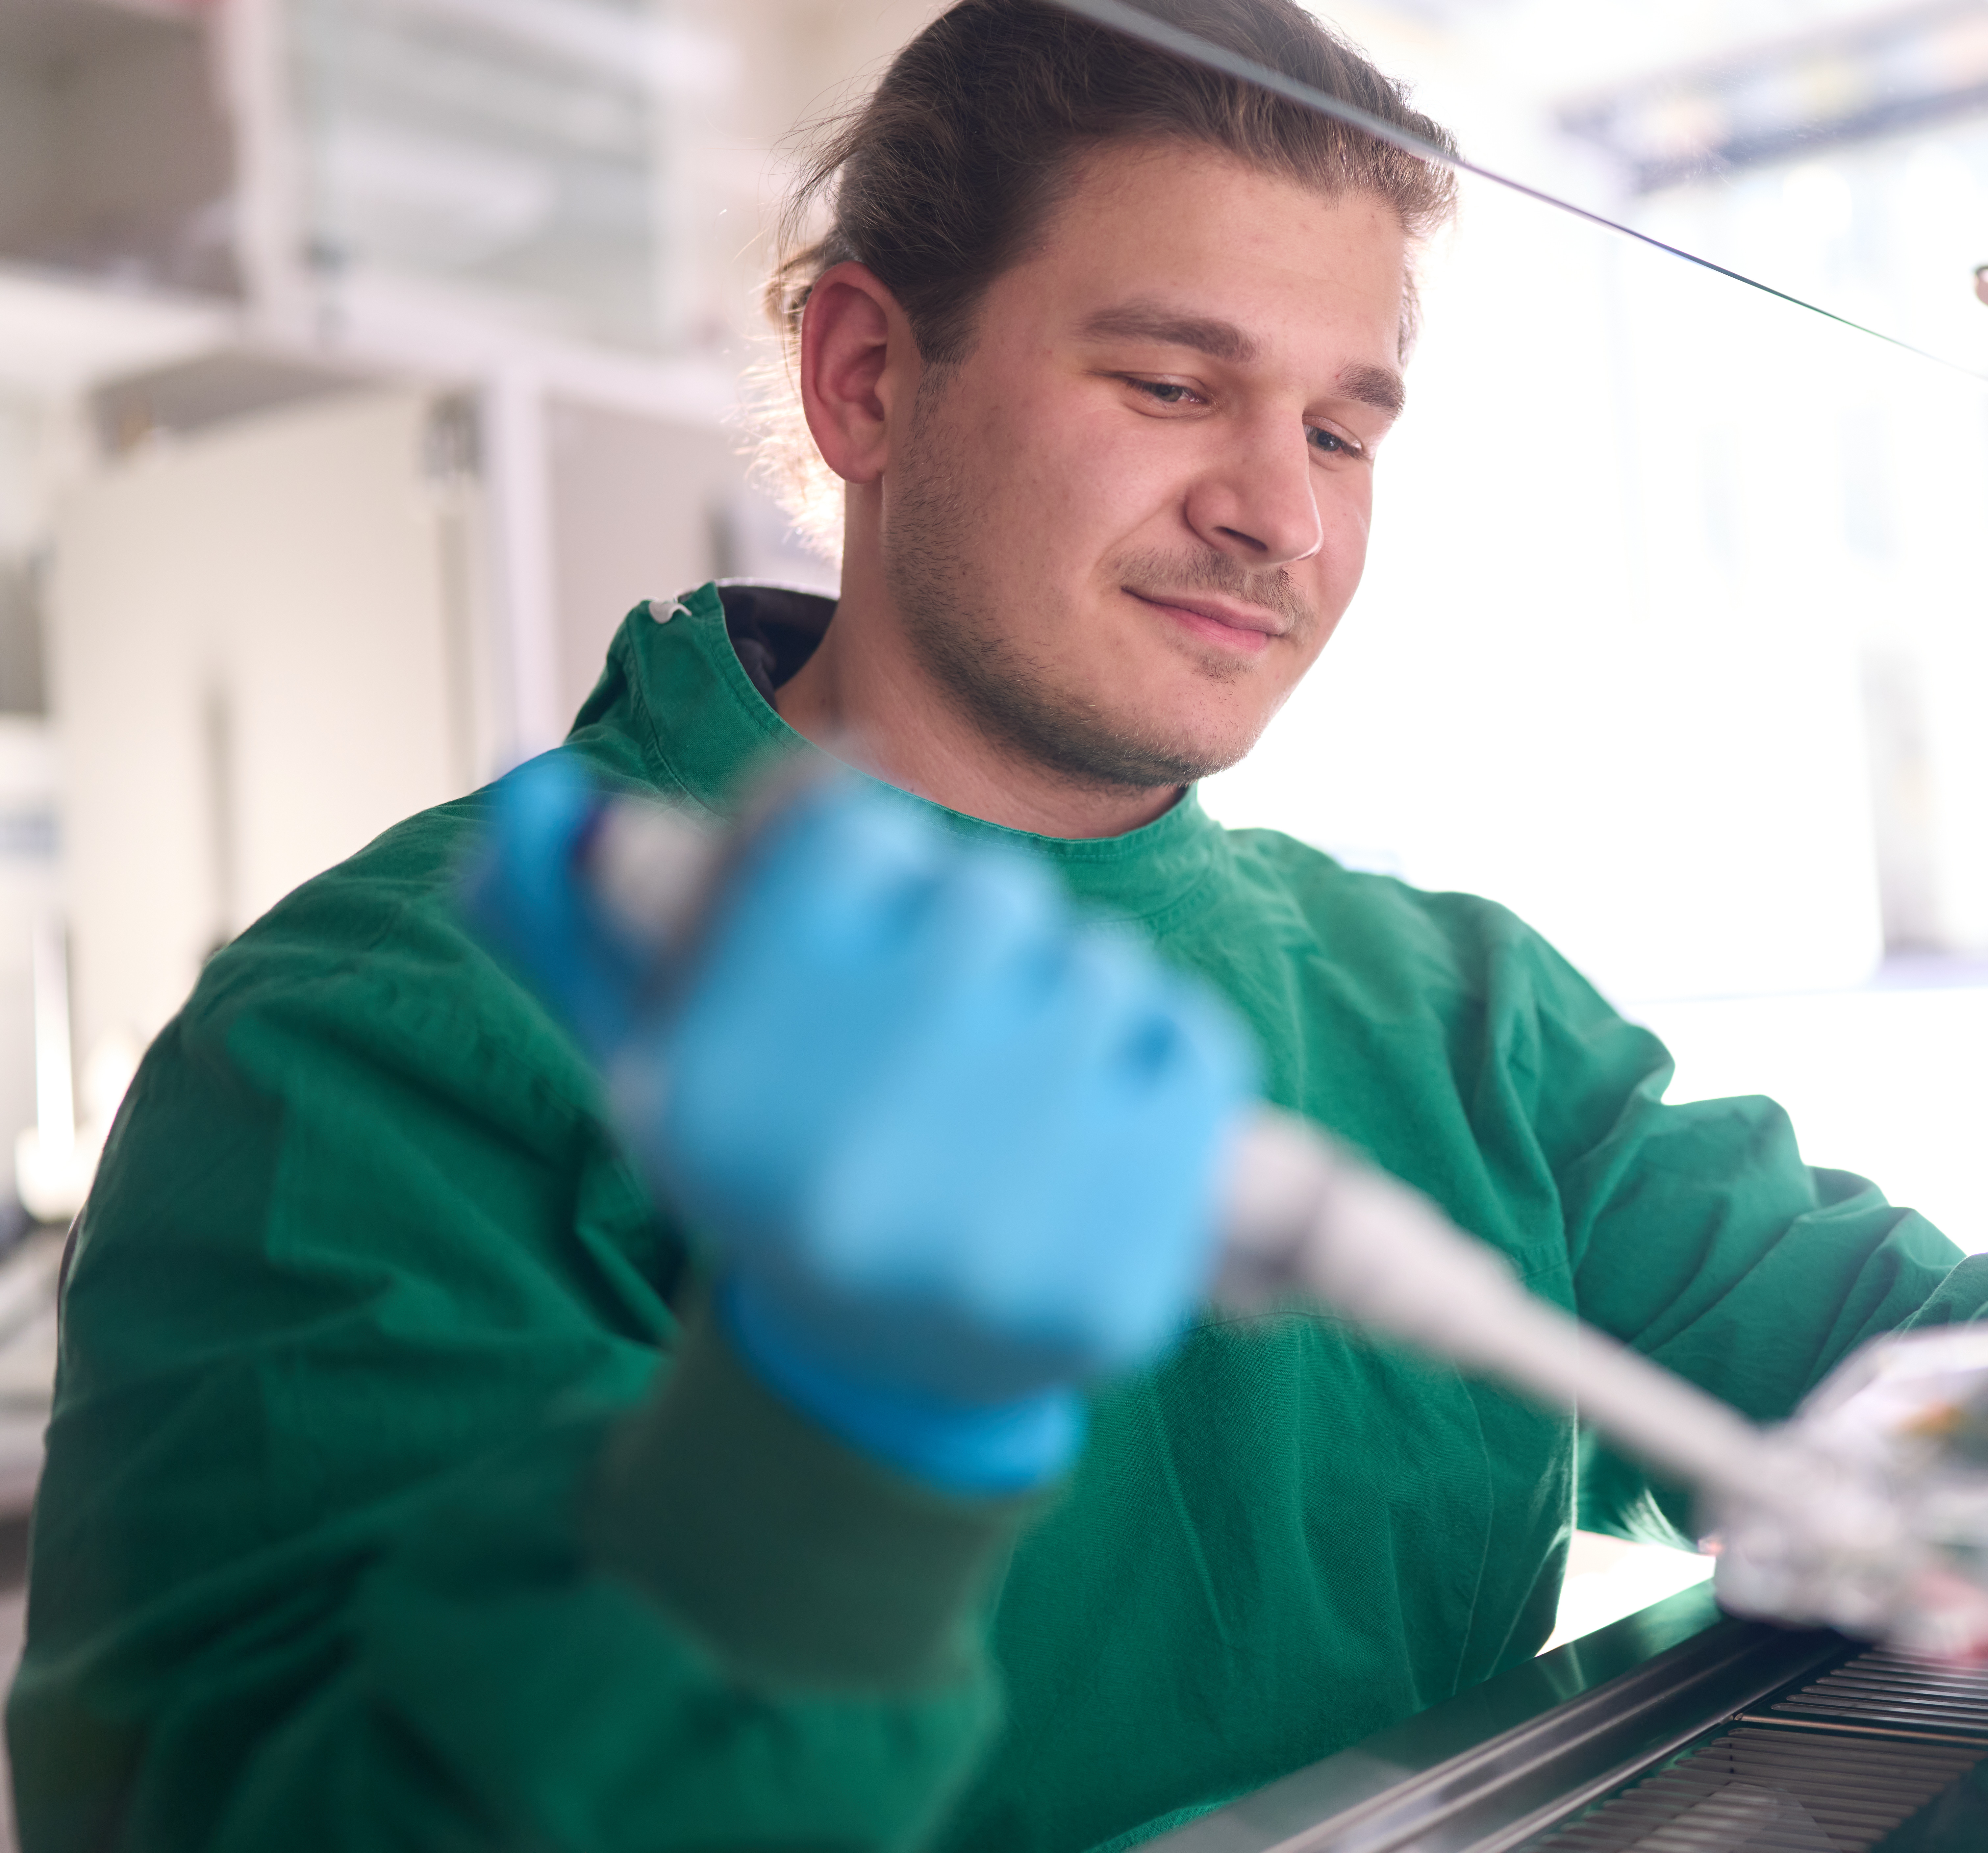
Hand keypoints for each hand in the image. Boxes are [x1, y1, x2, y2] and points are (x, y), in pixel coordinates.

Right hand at [464, 754, 1255, 1495]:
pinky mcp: (1112, 1291)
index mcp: (709, 1100)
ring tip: (1023, 1079)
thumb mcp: (687, 1028)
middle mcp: (837, 1180)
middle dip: (984, 932)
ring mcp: (985, 1247)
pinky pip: (1197, 1056)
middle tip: (953, 1014)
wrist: (880, 1371)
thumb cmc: (792, 1154)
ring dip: (1079, 993)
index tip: (856, 924)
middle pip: (989, 899)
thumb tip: (582, 823)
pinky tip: (1103, 1128)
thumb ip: (656, 897)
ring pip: (1104, 970)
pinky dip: (1166, 1065)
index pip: (842, 838)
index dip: (865, 865)